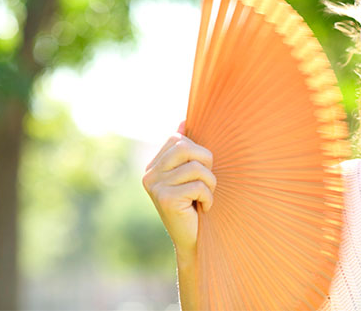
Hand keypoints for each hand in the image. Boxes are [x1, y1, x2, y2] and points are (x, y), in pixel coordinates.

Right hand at [142, 121, 215, 256]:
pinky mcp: (165, 199)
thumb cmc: (195, 203)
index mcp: (153, 166)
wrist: (193, 240)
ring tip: (204, 197)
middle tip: (206, 182)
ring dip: (210, 184)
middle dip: (206, 162)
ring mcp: (155, 186)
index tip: (199, 172)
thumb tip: (184, 120)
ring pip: (196, 167)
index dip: (197, 152)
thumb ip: (185, 149)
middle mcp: (149, 174)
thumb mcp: (190, 173)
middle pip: (186, 147)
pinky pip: (198, 185)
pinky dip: (208, 197)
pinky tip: (202, 208)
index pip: (178, 140)